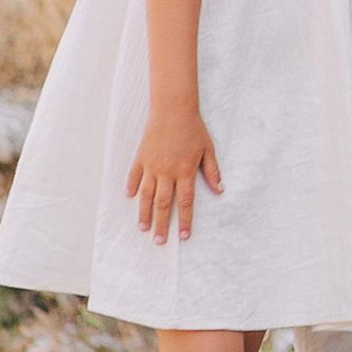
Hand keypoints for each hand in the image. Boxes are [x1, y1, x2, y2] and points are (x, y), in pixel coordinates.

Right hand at [129, 105, 221, 241]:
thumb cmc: (194, 129)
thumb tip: (220, 190)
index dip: (184, 220)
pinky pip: (134, 177)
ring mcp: (151, 166)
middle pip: (163, 204)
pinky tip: (130, 199)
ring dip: (144, 214)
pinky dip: (132, 188)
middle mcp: (167, 172)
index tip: (183, 236)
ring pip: (146, 196)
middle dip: (161, 225)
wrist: (174, 109)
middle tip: (159, 242)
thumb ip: (212, 171)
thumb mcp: (208, 149)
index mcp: (185, 171)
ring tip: (143, 229)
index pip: (185, 202)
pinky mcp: (140, 159)